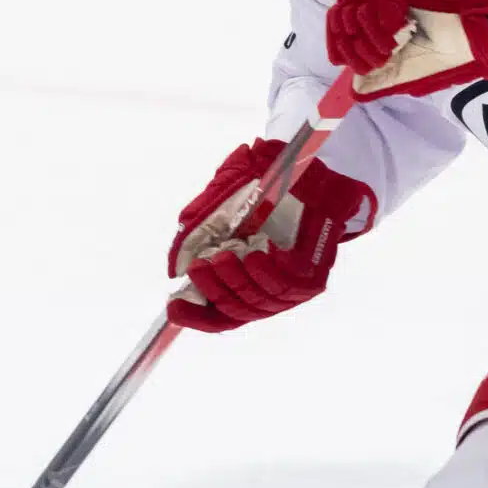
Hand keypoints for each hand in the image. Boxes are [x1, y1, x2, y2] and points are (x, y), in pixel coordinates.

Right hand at [166, 139, 371, 331]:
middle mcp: (266, 292)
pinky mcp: (313, 276)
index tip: (173, 309)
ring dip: (237, 280)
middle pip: (236, 311)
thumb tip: (176, 271)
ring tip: (222, 256)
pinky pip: (288, 283)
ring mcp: (291, 288)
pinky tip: (255, 254)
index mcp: (244, 283)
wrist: (303, 170)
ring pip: (259, 300)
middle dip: (214, 289)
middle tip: (199, 266)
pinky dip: (267, 272)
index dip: (195, 316)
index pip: (219, 315)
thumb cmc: (260, 192)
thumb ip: (196, 239)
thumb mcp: (218, 210)